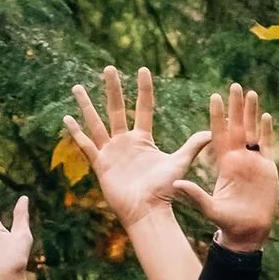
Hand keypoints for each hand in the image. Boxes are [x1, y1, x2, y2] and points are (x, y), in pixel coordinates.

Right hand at [63, 66, 278, 254]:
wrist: (147, 211)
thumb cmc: (164, 190)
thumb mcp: (179, 162)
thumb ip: (193, 146)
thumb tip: (211, 131)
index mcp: (142, 139)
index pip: (143, 107)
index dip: (143, 89)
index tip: (142, 69)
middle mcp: (125, 142)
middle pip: (116, 109)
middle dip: (112, 89)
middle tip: (108, 68)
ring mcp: (111, 152)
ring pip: (96, 123)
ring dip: (86, 105)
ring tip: (77, 87)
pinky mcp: (100, 164)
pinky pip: (86, 145)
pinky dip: (76, 133)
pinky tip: (67, 118)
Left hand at [182, 85, 278, 254]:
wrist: (248, 233)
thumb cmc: (227, 223)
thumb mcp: (210, 209)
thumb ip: (195, 196)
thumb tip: (176, 184)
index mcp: (224, 164)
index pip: (219, 135)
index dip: (218, 116)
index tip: (214, 97)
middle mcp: (238, 159)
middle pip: (237, 127)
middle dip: (236, 107)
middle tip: (234, 85)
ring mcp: (254, 162)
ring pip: (253, 131)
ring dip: (252, 113)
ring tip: (251, 93)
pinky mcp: (268, 169)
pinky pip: (268, 146)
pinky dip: (267, 131)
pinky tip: (266, 116)